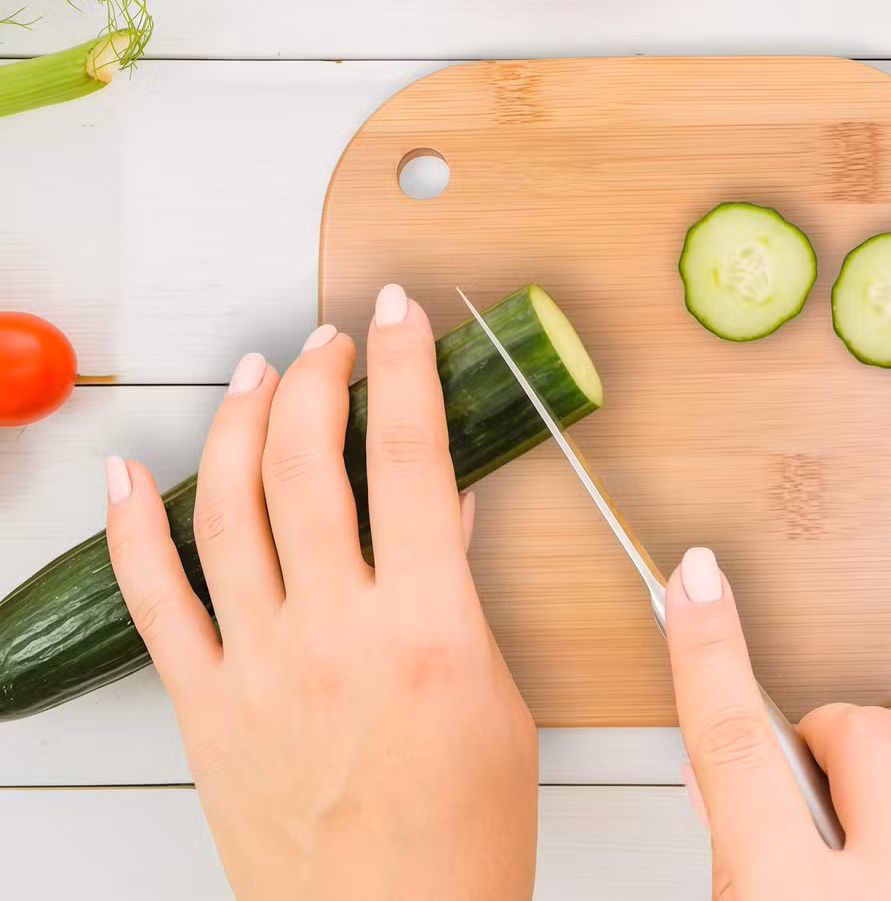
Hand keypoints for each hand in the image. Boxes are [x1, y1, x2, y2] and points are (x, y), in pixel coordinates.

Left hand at [104, 285, 537, 900]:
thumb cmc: (463, 836)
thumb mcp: (498, 696)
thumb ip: (460, 586)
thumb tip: (441, 503)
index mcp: (427, 629)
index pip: (409, 459)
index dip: (404, 369)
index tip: (395, 319)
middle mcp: (334, 635)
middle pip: (304, 463)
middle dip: (316, 377)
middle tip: (329, 342)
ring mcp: (259, 668)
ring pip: (225, 509)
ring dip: (237, 421)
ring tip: (256, 372)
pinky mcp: (206, 708)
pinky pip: (155, 601)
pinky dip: (133, 528)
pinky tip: (129, 473)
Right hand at [666, 547, 890, 899]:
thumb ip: (732, 864)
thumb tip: (720, 791)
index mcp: (791, 899)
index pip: (734, 741)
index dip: (709, 647)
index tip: (699, 579)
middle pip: (860, 733)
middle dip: (823, 735)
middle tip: (796, 787)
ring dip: (877, 821)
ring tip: (848, 881)